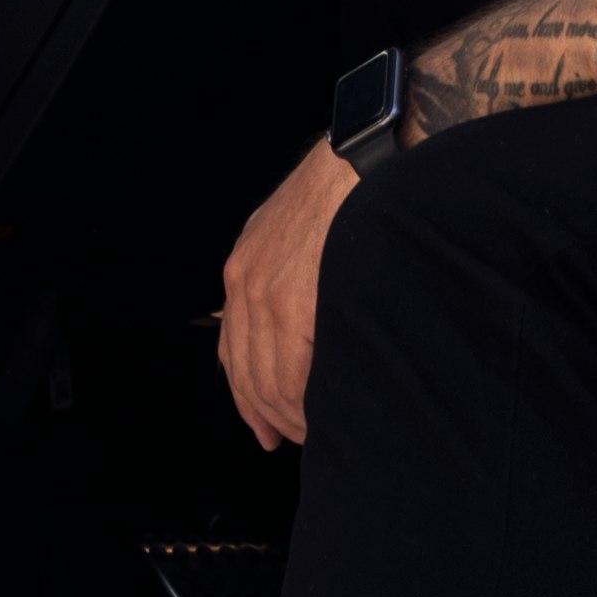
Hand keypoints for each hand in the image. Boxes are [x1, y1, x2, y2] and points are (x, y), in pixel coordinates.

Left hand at [218, 134, 355, 450]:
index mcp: (244, 268)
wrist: (362, 158)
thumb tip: (304, 324)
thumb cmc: (346, 191)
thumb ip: (290, 273)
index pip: (234, 351)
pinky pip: (291, 376)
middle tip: (293, 439)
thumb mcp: (296, 229)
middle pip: (247, 375)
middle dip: (269, 415)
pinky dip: (304, 406)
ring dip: (292, 416)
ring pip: (269, 383)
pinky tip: (323, 416)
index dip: (249, 397)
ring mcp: (265, 297)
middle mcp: (244, 285)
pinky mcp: (290, 306)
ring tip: (318, 432)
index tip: (265, 426)